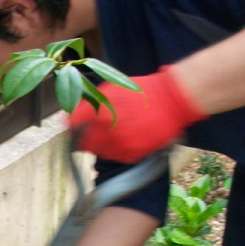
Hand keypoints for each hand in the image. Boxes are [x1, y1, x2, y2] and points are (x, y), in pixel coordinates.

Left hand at [70, 66, 205, 162]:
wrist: (172, 101)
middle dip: (85, 136)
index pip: (73, 125)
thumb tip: (73, 112)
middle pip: (84, 143)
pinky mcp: (133, 155)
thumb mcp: (113, 89)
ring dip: (102, 144)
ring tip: (114, 132)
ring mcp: (121, 145)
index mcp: (101, 113)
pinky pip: (116, 156)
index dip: (71, 125)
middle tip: (94, 129)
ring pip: (100, 152)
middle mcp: (108, 132)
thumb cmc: (142, 92)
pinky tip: (126, 137)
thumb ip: (91, 101)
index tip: (72, 124)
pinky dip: (117, 149)